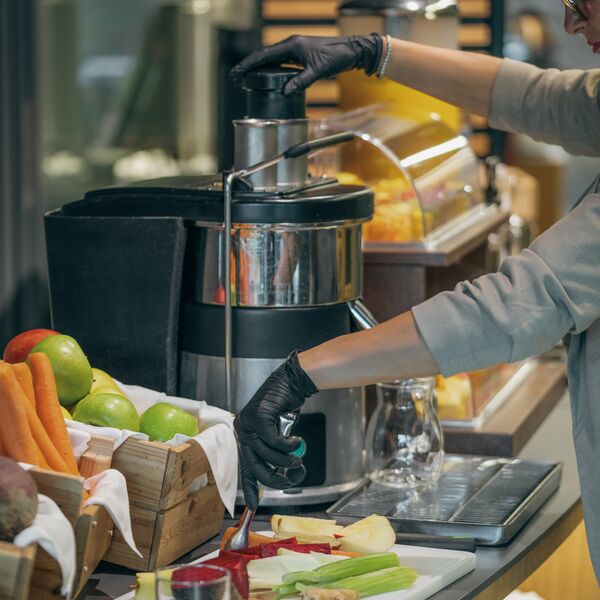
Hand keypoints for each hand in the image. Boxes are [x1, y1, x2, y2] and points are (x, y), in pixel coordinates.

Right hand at [231, 34, 382, 94]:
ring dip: (258, 67)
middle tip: (236, 77)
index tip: (236, 72)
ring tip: (246, 78)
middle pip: (264, 56)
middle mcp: (291, 45)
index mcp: (292, 46)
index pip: (264, 55)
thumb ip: (301, 81)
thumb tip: (286, 92)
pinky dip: (271, 68)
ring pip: (271, 58)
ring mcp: (296, 49)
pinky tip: (267, 76)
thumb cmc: (336, 57)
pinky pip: (281, 61)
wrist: (351, 51)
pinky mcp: (301, 54)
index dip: (248, 64)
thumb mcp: (318, 71)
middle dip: (249, 66)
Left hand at [234, 352, 316, 508]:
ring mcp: (247, 423)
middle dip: (275, 478)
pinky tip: (296, 439)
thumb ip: (276, 454)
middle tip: (292, 479)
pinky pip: (274, 441)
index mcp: (244, 437)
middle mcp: (241, 431)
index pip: (244, 467)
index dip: (249, 487)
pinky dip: (289, 444)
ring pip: (267, 454)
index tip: (252, 505)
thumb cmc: (286, 409)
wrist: (291, 383)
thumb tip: (287, 475)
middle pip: (254, 465)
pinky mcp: (257, 417)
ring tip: (298, 456)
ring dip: (287, 459)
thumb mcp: (279, 435)